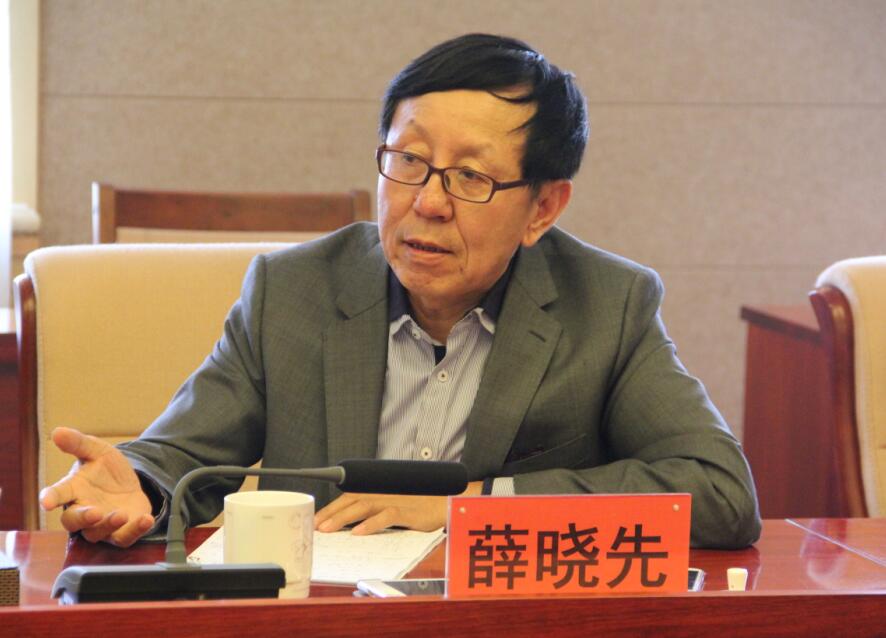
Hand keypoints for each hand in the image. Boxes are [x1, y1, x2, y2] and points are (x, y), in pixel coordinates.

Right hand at [39, 427, 154, 546]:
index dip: (50, 498)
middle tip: (94, 512)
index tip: (46, 502)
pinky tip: (146, 519)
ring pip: (97, 533)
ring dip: (108, 525)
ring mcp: (100, 524)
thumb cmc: (105, 468)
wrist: (129, 483)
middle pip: (72, 521)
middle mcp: (83, 510)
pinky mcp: (120, 532)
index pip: (57, 494)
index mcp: (73, 489)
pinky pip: (124, 538)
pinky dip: (135, 530)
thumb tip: (57, 432)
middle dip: (82, 518)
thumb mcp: (97, 450)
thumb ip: (78, 443)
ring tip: (121, 514)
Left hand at [314, 481, 482, 534]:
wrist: (448, 501)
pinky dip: (371, 524)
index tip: (315, 520)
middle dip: (330, 513)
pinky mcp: (407, 510)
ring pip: (363, 506)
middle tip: (313, 526)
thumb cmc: (421, 506)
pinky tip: (358, 533)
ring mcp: (394, 500)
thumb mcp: (395, 506)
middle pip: (351, 501)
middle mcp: (383, 493)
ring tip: (326, 530)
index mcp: (378, 492)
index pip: (349, 497)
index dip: (331, 508)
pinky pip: (386, 516)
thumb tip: (352, 528)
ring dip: (342, 518)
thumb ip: (376, 512)